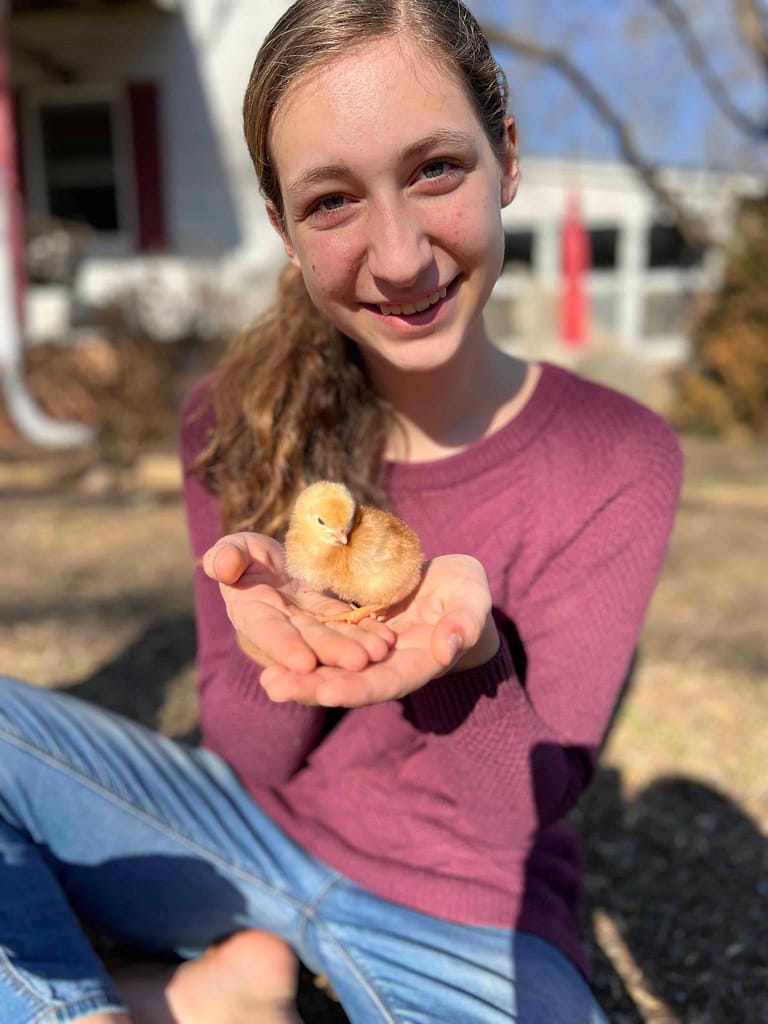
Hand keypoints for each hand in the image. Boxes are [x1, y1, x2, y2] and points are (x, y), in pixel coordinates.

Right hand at [202, 533, 395, 672]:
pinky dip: (366, 630)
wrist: (271, 565)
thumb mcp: (234, 549)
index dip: (283, 647)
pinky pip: (348, 623)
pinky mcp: (330, 615)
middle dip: (332, 652)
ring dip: (355, 646)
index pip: (267, 631)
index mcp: (251, 613)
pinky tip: (386, 637)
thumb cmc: (245, 556)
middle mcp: (283, 626)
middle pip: (308, 641)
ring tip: (379, 652)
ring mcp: (309, 624)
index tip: (304, 662)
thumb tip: (223, 566)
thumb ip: (225, 557)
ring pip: (333, 636)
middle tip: (358, 661)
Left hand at [260, 554, 498, 707]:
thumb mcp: (472, 599)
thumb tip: (448, 648)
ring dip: (299, 676)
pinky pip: (323, 645)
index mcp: (417, 663)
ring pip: (330, 668)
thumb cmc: (466, 592)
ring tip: (266, 679)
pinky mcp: (351, 633)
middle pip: (349, 683)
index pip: (386, 682)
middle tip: (274, 686)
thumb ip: (465, 623)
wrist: (449, 586)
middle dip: (312, 687)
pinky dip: (299, 651)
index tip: (327, 692)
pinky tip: (270, 652)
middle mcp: (387, 666)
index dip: (358, 688)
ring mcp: (366, 652)